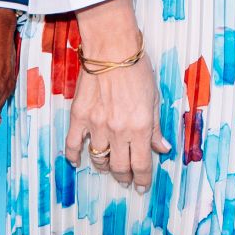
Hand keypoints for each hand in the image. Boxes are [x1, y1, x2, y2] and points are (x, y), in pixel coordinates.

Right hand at [63, 0, 169, 190]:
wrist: (111, 48)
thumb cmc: (137, 68)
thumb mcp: (155, 98)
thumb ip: (156, 126)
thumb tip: (162, 148)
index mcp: (140, 127)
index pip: (141, 165)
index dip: (142, 180)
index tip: (142, 187)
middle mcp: (118, 131)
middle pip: (119, 167)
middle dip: (124, 177)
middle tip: (126, 179)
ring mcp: (96, 125)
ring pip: (98, 159)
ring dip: (104, 167)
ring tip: (108, 167)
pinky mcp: (79, 116)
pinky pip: (73, 144)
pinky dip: (74, 157)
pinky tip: (77, 162)